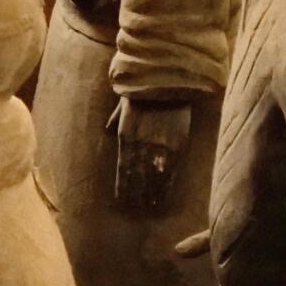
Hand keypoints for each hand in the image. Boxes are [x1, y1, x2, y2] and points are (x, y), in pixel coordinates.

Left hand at [110, 95, 192, 211]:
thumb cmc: (143, 89)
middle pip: (137, 176)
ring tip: (150, 205)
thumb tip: (107, 130)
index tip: (124, 198)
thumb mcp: (123, 103)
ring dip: (151, 192)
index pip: (124, 168)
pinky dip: (166, 183)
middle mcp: (141, 143)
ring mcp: (160, 145)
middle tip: (137, 207)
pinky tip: (164, 193)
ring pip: (153, 176)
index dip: (124, 185)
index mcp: (126, 134)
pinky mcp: (178, 143)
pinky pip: (170, 169)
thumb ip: (115, 119)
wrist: (167, 77)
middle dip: (136, 192)